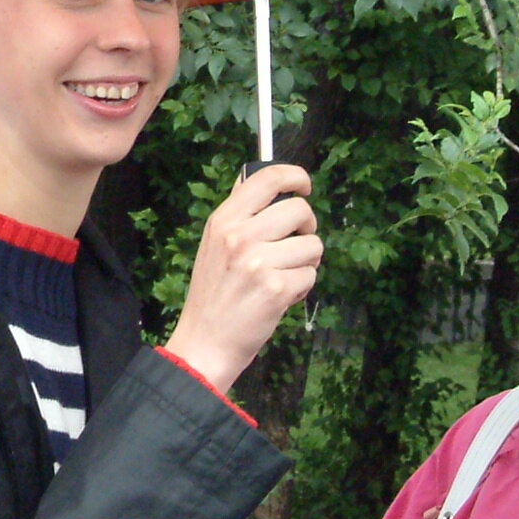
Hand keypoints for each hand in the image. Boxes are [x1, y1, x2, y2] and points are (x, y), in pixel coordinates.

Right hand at [162, 164, 322, 394]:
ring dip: (304, 262)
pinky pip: (310, 274)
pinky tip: (279, 297)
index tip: (304, 186)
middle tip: (294, 245)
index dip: (296, 176)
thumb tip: (256, 178)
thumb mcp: (213, 243)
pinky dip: (301, 287)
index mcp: (224, 220)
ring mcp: (258, 263)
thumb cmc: (213, 294)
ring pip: (313, 245)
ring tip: (281, 276)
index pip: (268, 178)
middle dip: (307, 228)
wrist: (204, 342)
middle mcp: (239, 236)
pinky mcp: (276, 289)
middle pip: (301, 210)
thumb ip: (238, 213)